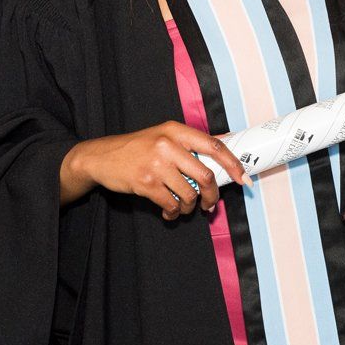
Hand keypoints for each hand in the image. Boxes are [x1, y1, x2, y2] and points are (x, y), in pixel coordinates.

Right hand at [61, 122, 248, 217]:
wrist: (101, 157)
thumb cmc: (137, 148)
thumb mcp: (163, 136)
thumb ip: (190, 143)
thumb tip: (224, 147)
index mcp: (176, 130)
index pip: (214, 146)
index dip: (232, 164)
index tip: (243, 178)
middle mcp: (168, 145)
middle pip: (205, 175)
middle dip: (212, 196)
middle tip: (209, 205)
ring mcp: (156, 165)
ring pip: (189, 194)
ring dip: (190, 207)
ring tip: (182, 207)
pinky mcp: (146, 183)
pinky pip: (171, 204)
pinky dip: (173, 213)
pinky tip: (168, 212)